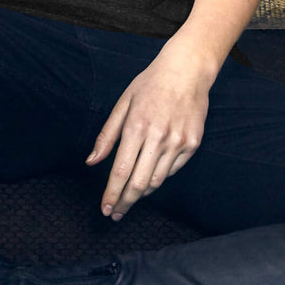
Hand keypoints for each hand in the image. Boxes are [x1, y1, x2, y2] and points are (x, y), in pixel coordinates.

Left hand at [85, 37, 213, 220]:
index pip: (121, 170)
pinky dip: (159, 177)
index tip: (105, 209)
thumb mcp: (124, 103)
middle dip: (125, 202)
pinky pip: (172, 170)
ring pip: (157, 180)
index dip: (112, 194)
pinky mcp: (192, 144)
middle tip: (116, 213)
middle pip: (139, 183)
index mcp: (137, 126)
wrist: (187, 70)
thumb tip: (91, 161)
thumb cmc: (150, 84)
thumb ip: (107, 135)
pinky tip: (150, 176)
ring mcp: (178, 142)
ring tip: (130, 196)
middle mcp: (158, 137)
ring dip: (141, 193)